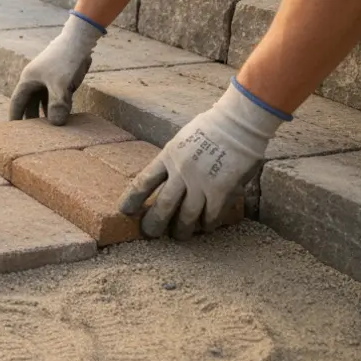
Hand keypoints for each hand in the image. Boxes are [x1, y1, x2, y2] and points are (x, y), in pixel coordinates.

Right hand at [8, 12, 105, 124]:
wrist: (80, 40)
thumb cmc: (65, 60)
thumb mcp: (60, 85)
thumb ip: (57, 105)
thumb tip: (55, 124)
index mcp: (28, 80)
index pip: (17, 103)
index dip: (15, 117)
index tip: (14, 132)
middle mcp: (35, 81)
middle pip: (30, 104)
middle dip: (32, 119)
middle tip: (33, 137)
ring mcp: (48, 80)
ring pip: (44, 101)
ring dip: (46, 114)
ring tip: (49, 132)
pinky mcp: (60, 79)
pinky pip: (56, 97)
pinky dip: (58, 107)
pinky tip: (64, 117)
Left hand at [118, 77, 288, 239]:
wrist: (237, 123)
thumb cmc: (211, 128)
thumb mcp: (182, 141)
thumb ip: (174, 161)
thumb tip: (167, 181)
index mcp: (167, 156)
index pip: (143, 182)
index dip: (132, 199)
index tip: (124, 211)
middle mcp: (180, 171)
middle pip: (162, 204)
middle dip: (154, 222)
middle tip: (149, 233)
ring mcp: (201, 182)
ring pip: (186, 215)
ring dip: (182, 229)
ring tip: (179, 236)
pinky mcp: (221, 190)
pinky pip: (211, 215)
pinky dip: (207, 223)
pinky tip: (205, 227)